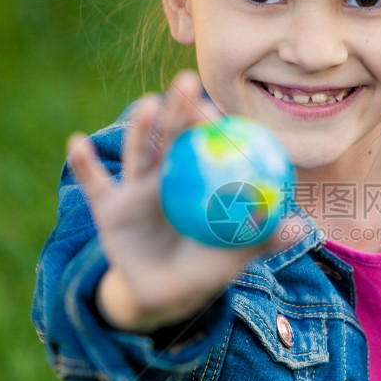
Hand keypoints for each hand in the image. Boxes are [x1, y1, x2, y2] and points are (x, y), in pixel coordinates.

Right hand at [67, 71, 278, 332]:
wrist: (164, 296)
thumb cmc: (205, 269)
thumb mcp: (234, 256)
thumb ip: (263, 240)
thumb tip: (303, 227)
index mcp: (197, 180)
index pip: (206, 143)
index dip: (211, 122)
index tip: (217, 108)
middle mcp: (166, 175)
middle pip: (172, 136)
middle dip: (179, 108)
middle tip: (188, 83)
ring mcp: (136, 188)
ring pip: (138, 152)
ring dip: (140, 128)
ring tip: (146, 106)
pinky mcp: (108, 206)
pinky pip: (93, 182)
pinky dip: (83, 163)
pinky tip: (77, 142)